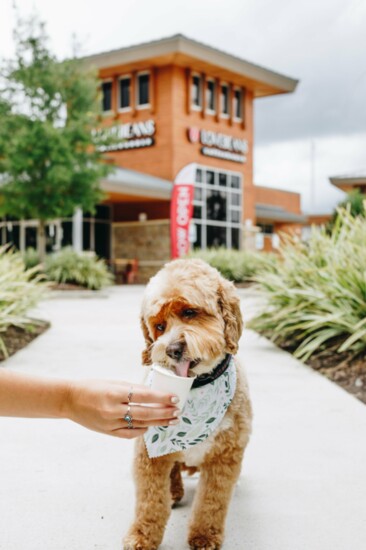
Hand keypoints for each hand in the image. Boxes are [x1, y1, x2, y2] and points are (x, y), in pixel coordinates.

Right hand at [64, 379, 179, 438]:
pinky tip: (151, 426)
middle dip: (164, 413)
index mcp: (115, 393)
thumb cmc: (93, 387)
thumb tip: (153, 393)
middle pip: (145, 413)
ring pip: (140, 425)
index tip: (175, 398)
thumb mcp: (113, 383)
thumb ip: (132, 389)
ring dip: (158, 423)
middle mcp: (113, 410)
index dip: (161, 398)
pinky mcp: (107, 432)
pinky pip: (129, 434)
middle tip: (178, 411)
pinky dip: (142, 430)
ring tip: (171, 420)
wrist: (70, 400)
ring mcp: (110, 423)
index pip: (144, 396)